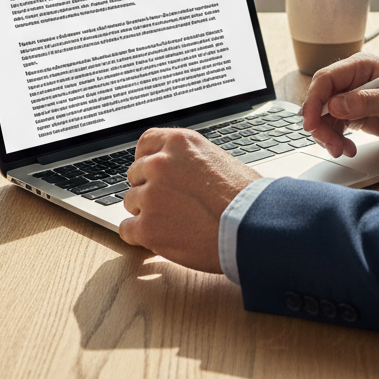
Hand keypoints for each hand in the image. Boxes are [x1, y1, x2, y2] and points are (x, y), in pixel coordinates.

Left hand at [118, 127, 259, 271]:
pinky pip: (126, 229)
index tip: (153, 172)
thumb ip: (189, 160)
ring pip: (131, 202)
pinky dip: (139, 235)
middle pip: (136, 174)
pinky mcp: (147, 227)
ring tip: (172, 221)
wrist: (251, 225)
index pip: (145, 143)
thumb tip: (177, 172)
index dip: (148, 159)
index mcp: (179, 142)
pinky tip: (158, 236)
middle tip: (169, 202)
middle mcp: (160, 163)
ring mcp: (151, 195)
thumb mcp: (217, 158)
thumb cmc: (245, 196)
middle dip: (149, 187)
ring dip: (146, 212)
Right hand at [301, 52, 378, 158]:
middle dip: (320, 124)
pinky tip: (349, 149)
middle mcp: (353, 80)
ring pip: (325, 116)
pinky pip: (335, 127)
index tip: (310, 123)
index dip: (313, 100)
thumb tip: (334, 105)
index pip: (325, 79)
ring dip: (329, 136)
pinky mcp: (356, 114)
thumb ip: (366, 101)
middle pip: (321, 99)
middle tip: (331, 145)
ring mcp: (353, 98)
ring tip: (343, 150)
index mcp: (361, 66)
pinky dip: (337, 140)